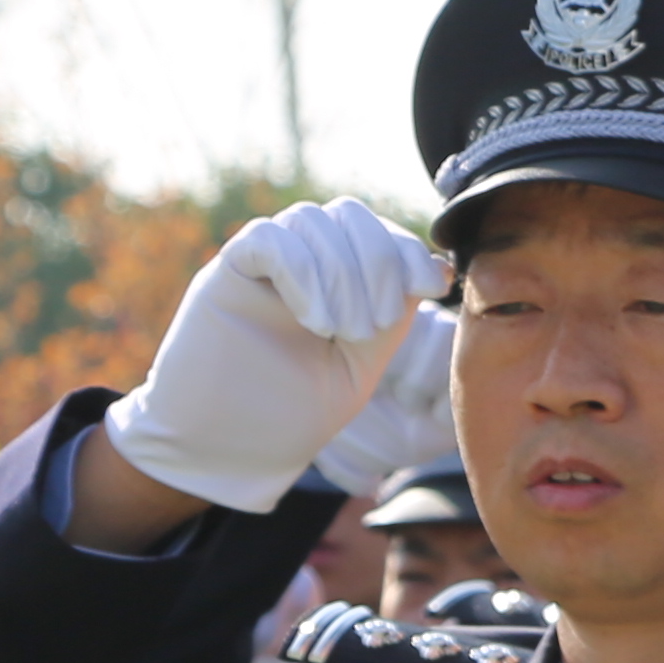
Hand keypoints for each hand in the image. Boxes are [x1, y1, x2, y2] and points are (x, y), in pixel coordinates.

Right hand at [104, 200, 443, 512]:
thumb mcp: (360, 365)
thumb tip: (438, 267)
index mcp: (337, 278)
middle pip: (349, 214)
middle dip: (379, 263)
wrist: (229, 448)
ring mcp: (261, 264)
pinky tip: (314, 321)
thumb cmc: (293, 412)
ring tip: (343, 332)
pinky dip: (302, 272)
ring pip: (310, 219)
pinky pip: (267, 238)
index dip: (410, 250)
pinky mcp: (224, 273)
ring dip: (342, 273)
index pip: (380, 232)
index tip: (431, 288)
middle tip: (376, 325)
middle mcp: (300, 261)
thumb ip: (393, 318)